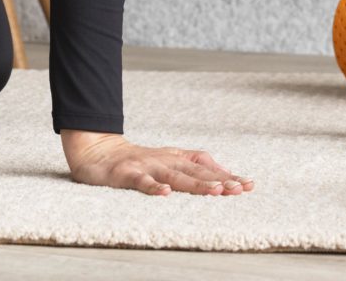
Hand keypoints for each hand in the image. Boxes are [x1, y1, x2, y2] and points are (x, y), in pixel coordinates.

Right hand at [61, 130, 254, 196]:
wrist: (97, 151)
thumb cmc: (137, 160)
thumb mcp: (168, 160)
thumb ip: (195, 166)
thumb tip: (225, 176)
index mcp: (175, 158)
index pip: (206, 165)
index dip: (227, 174)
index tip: (249, 185)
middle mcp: (164, 161)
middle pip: (196, 172)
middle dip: (219, 181)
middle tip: (240, 189)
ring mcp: (146, 166)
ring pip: (175, 176)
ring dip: (196, 184)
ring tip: (216, 191)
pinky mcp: (126, 174)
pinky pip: (141, 181)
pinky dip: (154, 187)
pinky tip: (165, 194)